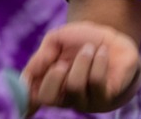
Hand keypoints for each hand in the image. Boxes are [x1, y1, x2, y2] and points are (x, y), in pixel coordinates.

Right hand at [22, 21, 140, 113]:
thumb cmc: (83, 41)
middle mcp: (64, 97)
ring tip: (90, 48)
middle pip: (47, 98)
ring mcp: (85, 100)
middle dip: (54, 75)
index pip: (29, 99)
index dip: (24, 95)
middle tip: (64, 61)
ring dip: (82, 60)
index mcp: (48, 85)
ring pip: (74, 86)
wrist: (116, 40)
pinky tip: (103, 52)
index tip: (26, 81)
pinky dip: (99, 61)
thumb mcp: (57, 39)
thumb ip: (40, 56)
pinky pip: (96, 81)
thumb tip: (28, 75)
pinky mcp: (106, 96)